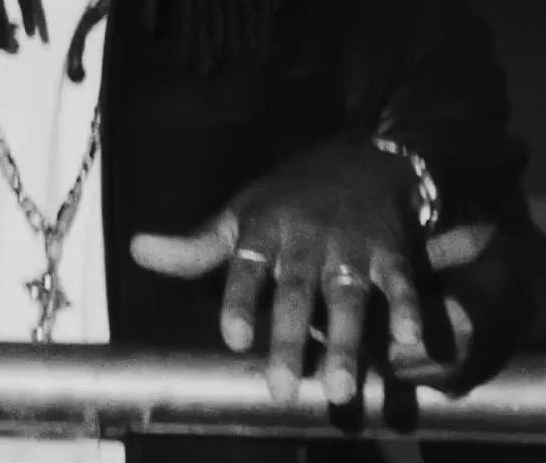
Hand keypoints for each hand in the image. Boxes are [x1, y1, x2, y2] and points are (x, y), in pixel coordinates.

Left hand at [129, 141, 424, 405]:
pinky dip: (408, 309)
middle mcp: (307, 240)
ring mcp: (351, 246)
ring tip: (340, 389)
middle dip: (290, 340)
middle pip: (296, 293)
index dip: (240, 302)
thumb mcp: (240, 215)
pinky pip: (400, 283)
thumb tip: (135, 250)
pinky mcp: (392, 252)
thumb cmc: (288, 199)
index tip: (233, 339)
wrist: (362, 157)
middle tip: (283, 389)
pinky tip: (409, 342)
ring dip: (345, 341)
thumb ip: (196, 246)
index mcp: (264, 230)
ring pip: (348, 296)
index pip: (246, 268)